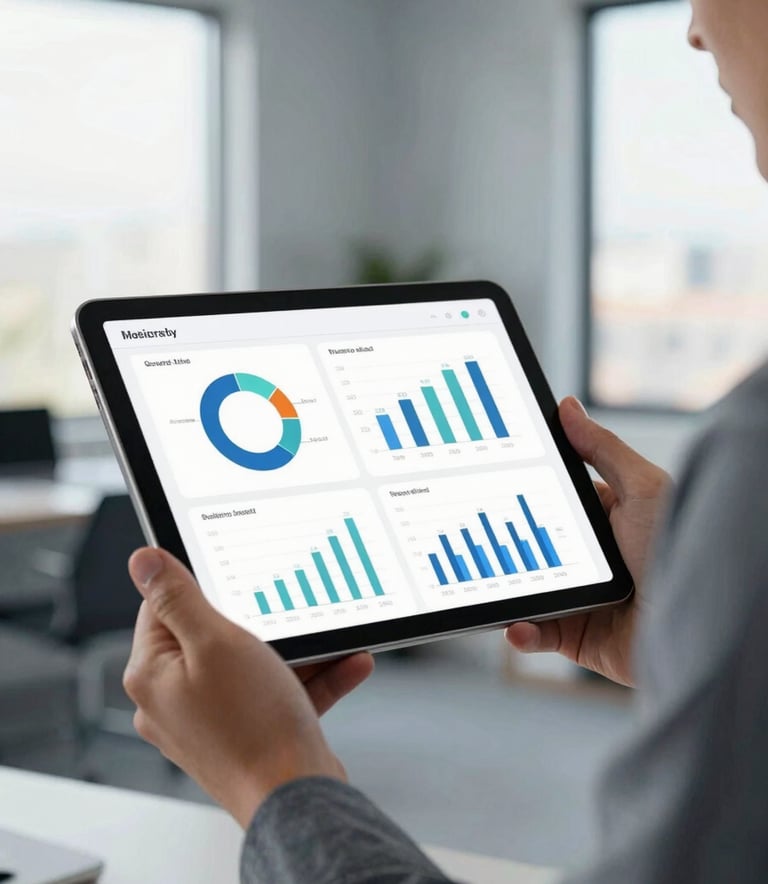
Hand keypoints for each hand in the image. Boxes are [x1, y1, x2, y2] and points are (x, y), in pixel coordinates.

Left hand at [123, 548, 373, 828]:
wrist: (295, 798)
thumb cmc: (252, 726)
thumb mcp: (215, 642)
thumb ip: (179, 598)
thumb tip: (143, 561)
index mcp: (153, 675)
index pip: (161, 608)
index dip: (199, 585)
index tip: (232, 574)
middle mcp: (175, 700)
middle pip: (210, 635)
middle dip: (259, 619)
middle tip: (283, 607)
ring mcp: (212, 720)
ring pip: (252, 664)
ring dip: (296, 649)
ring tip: (329, 636)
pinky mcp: (246, 735)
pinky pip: (276, 692)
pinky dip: (310, 677)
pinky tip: (347, 661)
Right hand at [506, 397, 670, 686]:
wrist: (700, 624)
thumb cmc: (680, 550)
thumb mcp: (642, 488)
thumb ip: (602, 449)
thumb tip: (568, 407)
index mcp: (604, 521)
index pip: (554, 501)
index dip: (523, 492)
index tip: (492, 481)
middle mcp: (589, 559)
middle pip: (533, 545)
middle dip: (507, 541)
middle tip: (478, 530)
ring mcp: (580, 597)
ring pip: (528, 588)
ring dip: (507, 588)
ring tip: (489, 582)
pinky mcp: (576, 636)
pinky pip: (538, 633)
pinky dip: (522, 631)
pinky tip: (517, 623)